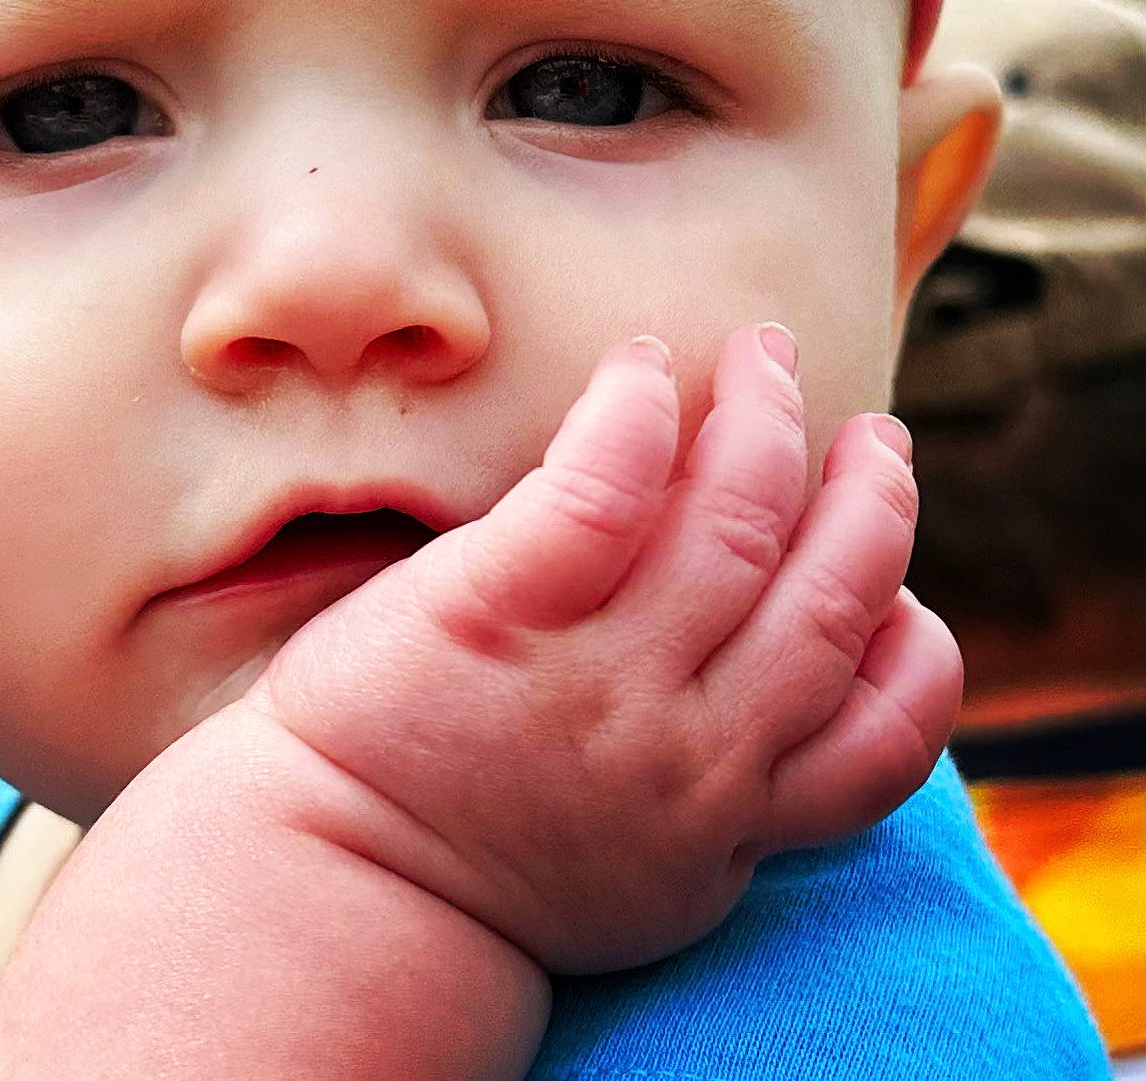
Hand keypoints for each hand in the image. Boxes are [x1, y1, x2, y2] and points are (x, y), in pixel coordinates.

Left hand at [245, 323, 960, 973]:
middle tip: (875, 432)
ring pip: (735, 520)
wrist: (327, 889)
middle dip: (872, 498)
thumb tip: (769, 683)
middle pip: (829, 597)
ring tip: (767, 358)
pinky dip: (636, 412)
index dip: (919, 649)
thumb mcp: (640, 872)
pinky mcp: (496, 610)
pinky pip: (600, 486)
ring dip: (768, 420)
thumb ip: (716, 786)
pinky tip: (639, 365)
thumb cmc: (473, 866)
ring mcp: (595, 675)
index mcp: (727, 818)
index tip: (901, 588)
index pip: (888, 736)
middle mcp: (685, 748)